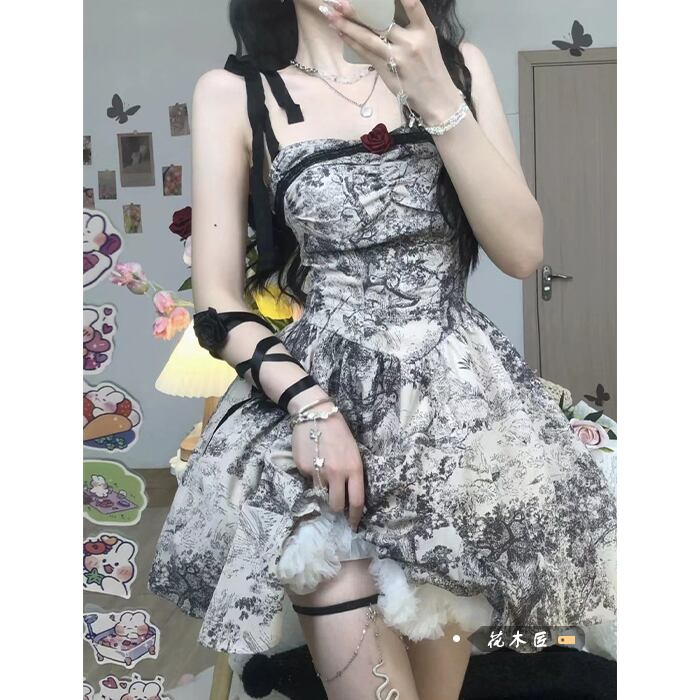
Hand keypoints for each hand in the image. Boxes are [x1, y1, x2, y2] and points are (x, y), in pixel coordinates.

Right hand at [291, 407, 365, 530]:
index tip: (354, 525)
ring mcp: (319, 472)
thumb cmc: (339, 432)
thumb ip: (352, 473)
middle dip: (337, 508)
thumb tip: (347, 495)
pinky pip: (309, 480)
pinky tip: (313, 458)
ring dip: (323, 488)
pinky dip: (311, 474)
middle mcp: (337, 473)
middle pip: (336, 505)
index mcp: (354, 468)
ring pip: (321, 493)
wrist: (316, 414)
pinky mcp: (303, 468)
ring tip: (323, 470)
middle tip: (336, 504)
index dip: (355, 517)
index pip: (357, 501)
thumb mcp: (354, 452)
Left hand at [320, 0, 463, 123]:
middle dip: (357, 10)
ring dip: (347, 26)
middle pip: (381, 21)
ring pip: (368, 38)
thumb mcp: (428, 41)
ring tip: (330, 15)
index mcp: (425, 30)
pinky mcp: (387, 72)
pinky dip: (352, 43)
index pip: (413, 5)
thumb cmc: (431, 67)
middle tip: (337, 1)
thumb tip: (383, 12)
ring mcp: (397, 58)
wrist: (436, 98)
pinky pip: (366, 55)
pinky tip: (340, 33)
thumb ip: (411, 25)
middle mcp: (411, 42)